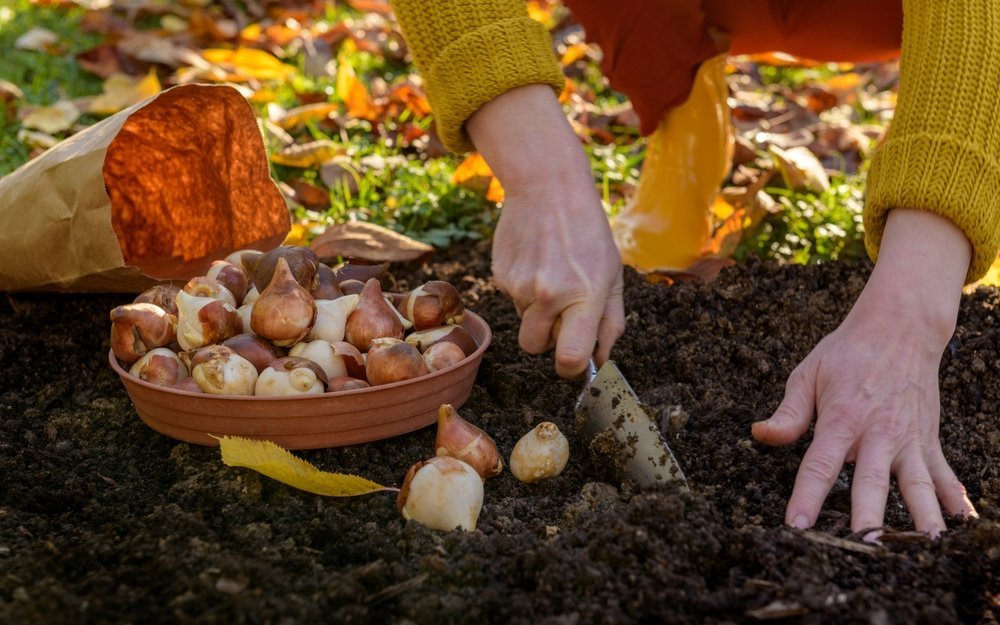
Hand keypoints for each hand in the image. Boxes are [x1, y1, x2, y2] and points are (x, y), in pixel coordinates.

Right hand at [467, 85, 624, 377]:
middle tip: (563, 311)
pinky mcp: (500, 276)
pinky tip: (536, 260)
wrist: (547, 187)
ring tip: (551, 273)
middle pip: (536, 348)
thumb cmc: (588, 232)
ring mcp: (520, 286)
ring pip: (524, 322)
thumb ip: (611, 322)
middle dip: (548, 339)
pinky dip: (524, 289)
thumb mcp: (613, 274)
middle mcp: (548, 295)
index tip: (575, 361)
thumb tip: (600, 362)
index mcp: (584, 296)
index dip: (571, 368)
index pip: (570, 359)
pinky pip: (512, 301)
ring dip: (537, 311)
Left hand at [752, 209, 977, 536]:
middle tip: (863, 549)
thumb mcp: (808, 374)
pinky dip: (955, 500)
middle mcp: (878, 433)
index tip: (797, 526)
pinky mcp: (929, 440)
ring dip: (920, 518)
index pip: (820, 464)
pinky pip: (943, 475)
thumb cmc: (847, 353)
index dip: (807, 496)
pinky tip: (965, 526)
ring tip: (924, 548)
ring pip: (916, 485)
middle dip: (868, 518)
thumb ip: (788, 412)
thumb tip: (759, 435)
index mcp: (843, 418)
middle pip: (872, 482)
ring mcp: (909, 439)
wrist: (901, 328)